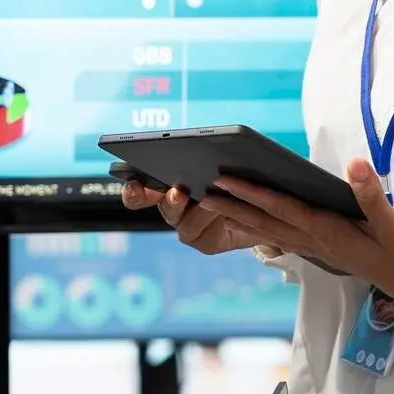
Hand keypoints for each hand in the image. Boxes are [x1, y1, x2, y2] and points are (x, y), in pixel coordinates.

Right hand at [119, 172, 262, 257]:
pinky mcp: (207, 243)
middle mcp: (174, 210)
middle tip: (178, 193)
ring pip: (187, 222)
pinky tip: (230, 212)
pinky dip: (220, 220)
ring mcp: (189, 228)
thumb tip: (205, 151)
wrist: (260, 209)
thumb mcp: (221, 164)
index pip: (141, 193)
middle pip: (162, 208)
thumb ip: (206, 159)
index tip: (135, 184)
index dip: (133, 192)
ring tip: (217, 198)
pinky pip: (209, 234)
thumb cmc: (237, 179)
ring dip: (203, 208)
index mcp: (167, 188)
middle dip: (170, 200)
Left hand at [200, 159, 393, 305]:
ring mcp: (314, 249)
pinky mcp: (320, 251)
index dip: (252, 193)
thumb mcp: (391, 221)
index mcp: (326, 231)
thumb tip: (354, 164)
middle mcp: (313, 242)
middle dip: (232, 206)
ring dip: (240, 217)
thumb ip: (370, 194)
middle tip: (202, 192)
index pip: (282, 208)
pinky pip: (281, 238)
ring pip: (269, 231)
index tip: (226, 180)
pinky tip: (248, 223)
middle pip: (265, 221)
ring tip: (215, 204)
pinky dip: (260, 228)